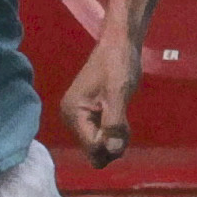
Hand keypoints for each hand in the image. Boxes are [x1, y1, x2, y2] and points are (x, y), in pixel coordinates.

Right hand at [58, 34, 140, 165]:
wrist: (118, 45)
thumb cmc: (118, 65)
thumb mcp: (118, 94)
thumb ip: (114, 123)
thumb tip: (113, 150)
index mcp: (74, 113)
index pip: (92, 146)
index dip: (111, 144)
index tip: (123, 127)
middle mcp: (71, 118)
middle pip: (94, 150)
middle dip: (113, 143)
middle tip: (125, 124)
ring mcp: (79, 117)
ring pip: (99, 145)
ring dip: (115, 137)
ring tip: (123, 116)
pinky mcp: (88, 115)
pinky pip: (101, 135)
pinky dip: (114, 131)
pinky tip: (121, 117)